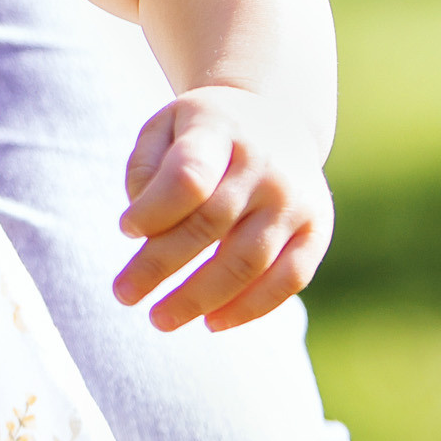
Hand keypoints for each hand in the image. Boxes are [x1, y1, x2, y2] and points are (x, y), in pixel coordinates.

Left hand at [113, 84, 333, 332]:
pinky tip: (212, 323)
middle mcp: (264, 164)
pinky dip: (250, 309)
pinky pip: (289, 279)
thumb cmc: (203, 132)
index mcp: (219, 130)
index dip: (154, 210)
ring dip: (200, 298)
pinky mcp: (317, 229)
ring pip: (247, 260)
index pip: (188, 177)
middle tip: (123, 295)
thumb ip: (145, 170)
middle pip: (210, 224)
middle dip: (160, 266)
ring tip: (159, 319)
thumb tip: (143, 230)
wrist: (277, 117)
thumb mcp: (164, 126)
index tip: (124, 229)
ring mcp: (295, 198)